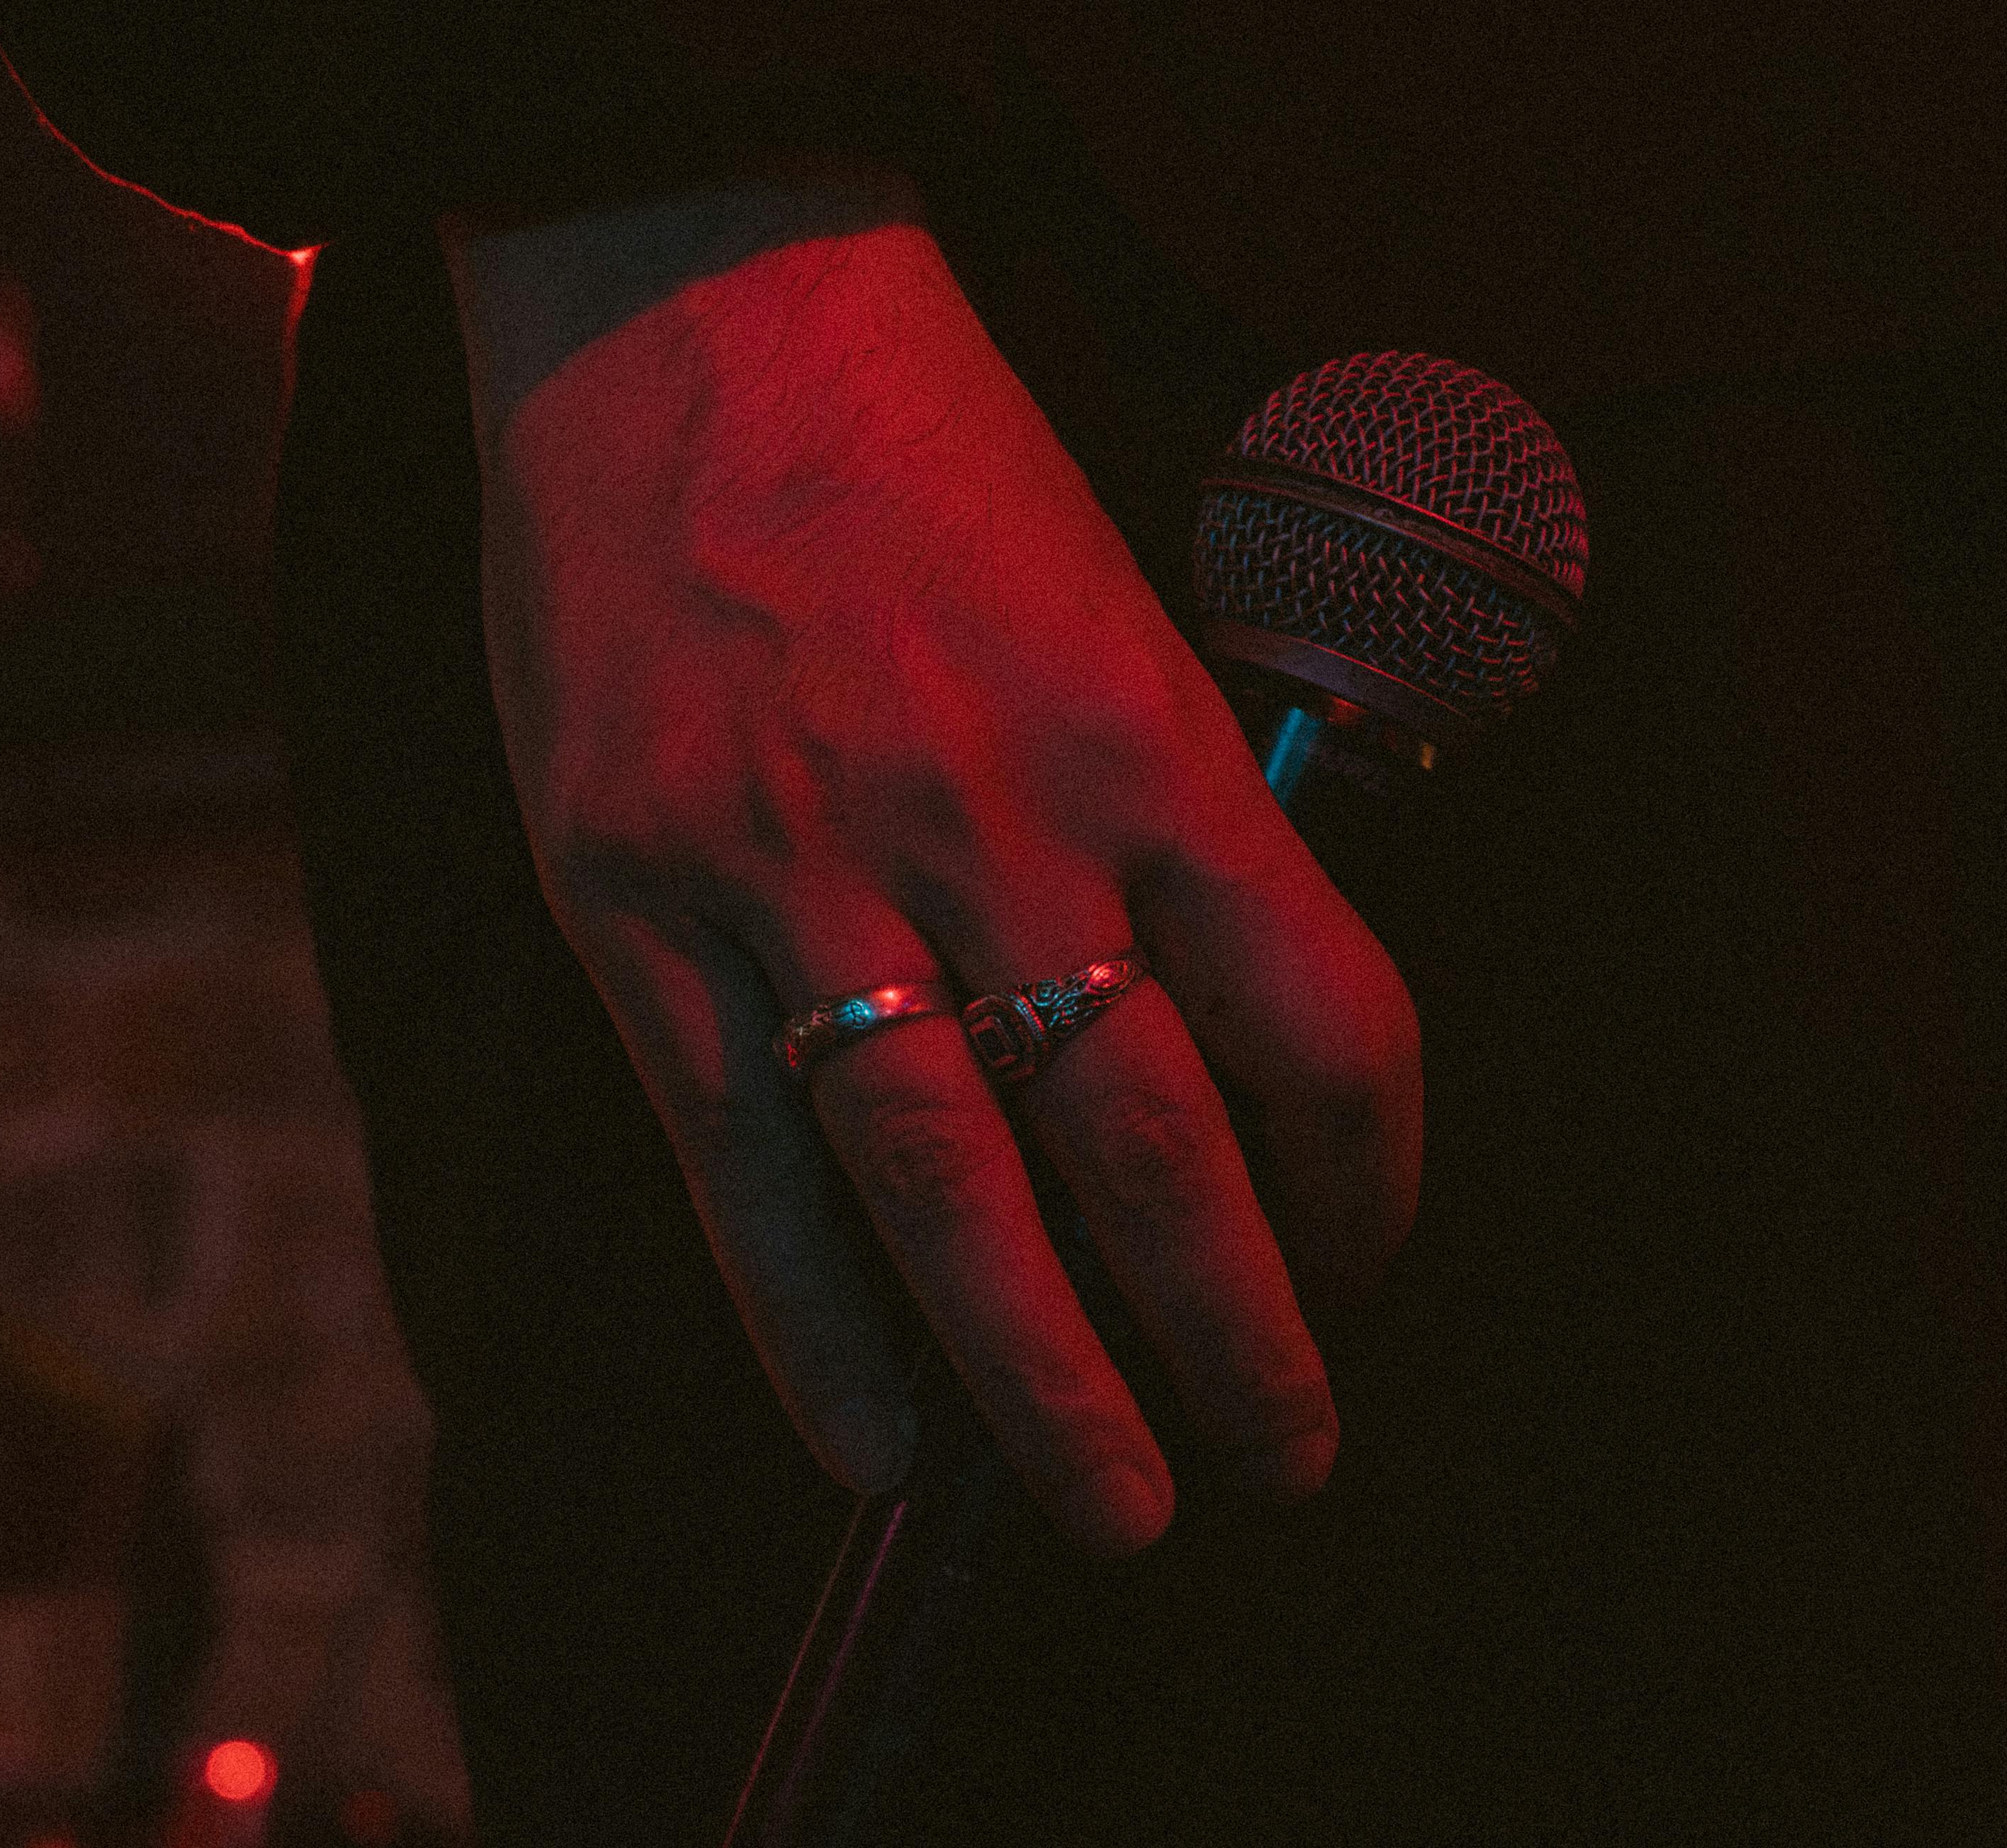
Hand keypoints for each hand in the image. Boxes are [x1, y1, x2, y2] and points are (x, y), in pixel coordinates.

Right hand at [443, 205, 1419, 1555]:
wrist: (693, 302)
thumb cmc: (929, 453)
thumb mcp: (1114, 599)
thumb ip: (1173, 812)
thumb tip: (1213, 1025)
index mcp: (1150, 736)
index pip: (1325, 1023)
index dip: (1369, 1179)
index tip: (1363, 1254)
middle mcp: (996, 819)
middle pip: (1154, 1149)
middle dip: (1240, 1337)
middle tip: (1285, 1457)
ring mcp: (803, 867)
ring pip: (954, 1190)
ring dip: (1050, 1380)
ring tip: (1119, 1506)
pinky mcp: (637, 895)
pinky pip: (741, 1160)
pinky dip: (812, 1323)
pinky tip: (876, 1443)